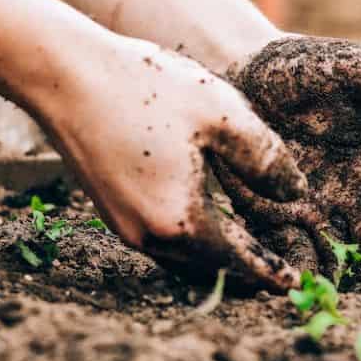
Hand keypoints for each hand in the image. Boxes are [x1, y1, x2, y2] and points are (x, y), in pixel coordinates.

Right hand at [37, 34, 306, 291]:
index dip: (271, 272)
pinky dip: (192, 242)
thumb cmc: (145, 88)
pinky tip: (206, 224)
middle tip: (278, 275)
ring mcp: (124, 226)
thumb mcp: (221, 114)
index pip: (239, 261)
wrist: (63, 74)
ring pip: (184, 259)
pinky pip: (162, 241)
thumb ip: (266, 158)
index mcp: (182, 221)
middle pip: (210, 269)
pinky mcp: (110, 210)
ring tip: (249, 253)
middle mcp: (150, 236)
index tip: (296, 285)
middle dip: (246, 273)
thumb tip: (296, 193)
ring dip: (218, 260)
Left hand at [213, 36, 360, 276]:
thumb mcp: (345, 71)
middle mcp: (354, 191)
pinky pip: (293, 250)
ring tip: (348, 303)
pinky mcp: (278, 218)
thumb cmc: (301, 69)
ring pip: (339, 252)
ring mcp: (317, 209)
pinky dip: (299, 270)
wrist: (239, 75)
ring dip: (345, 277)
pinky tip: (301, 290)